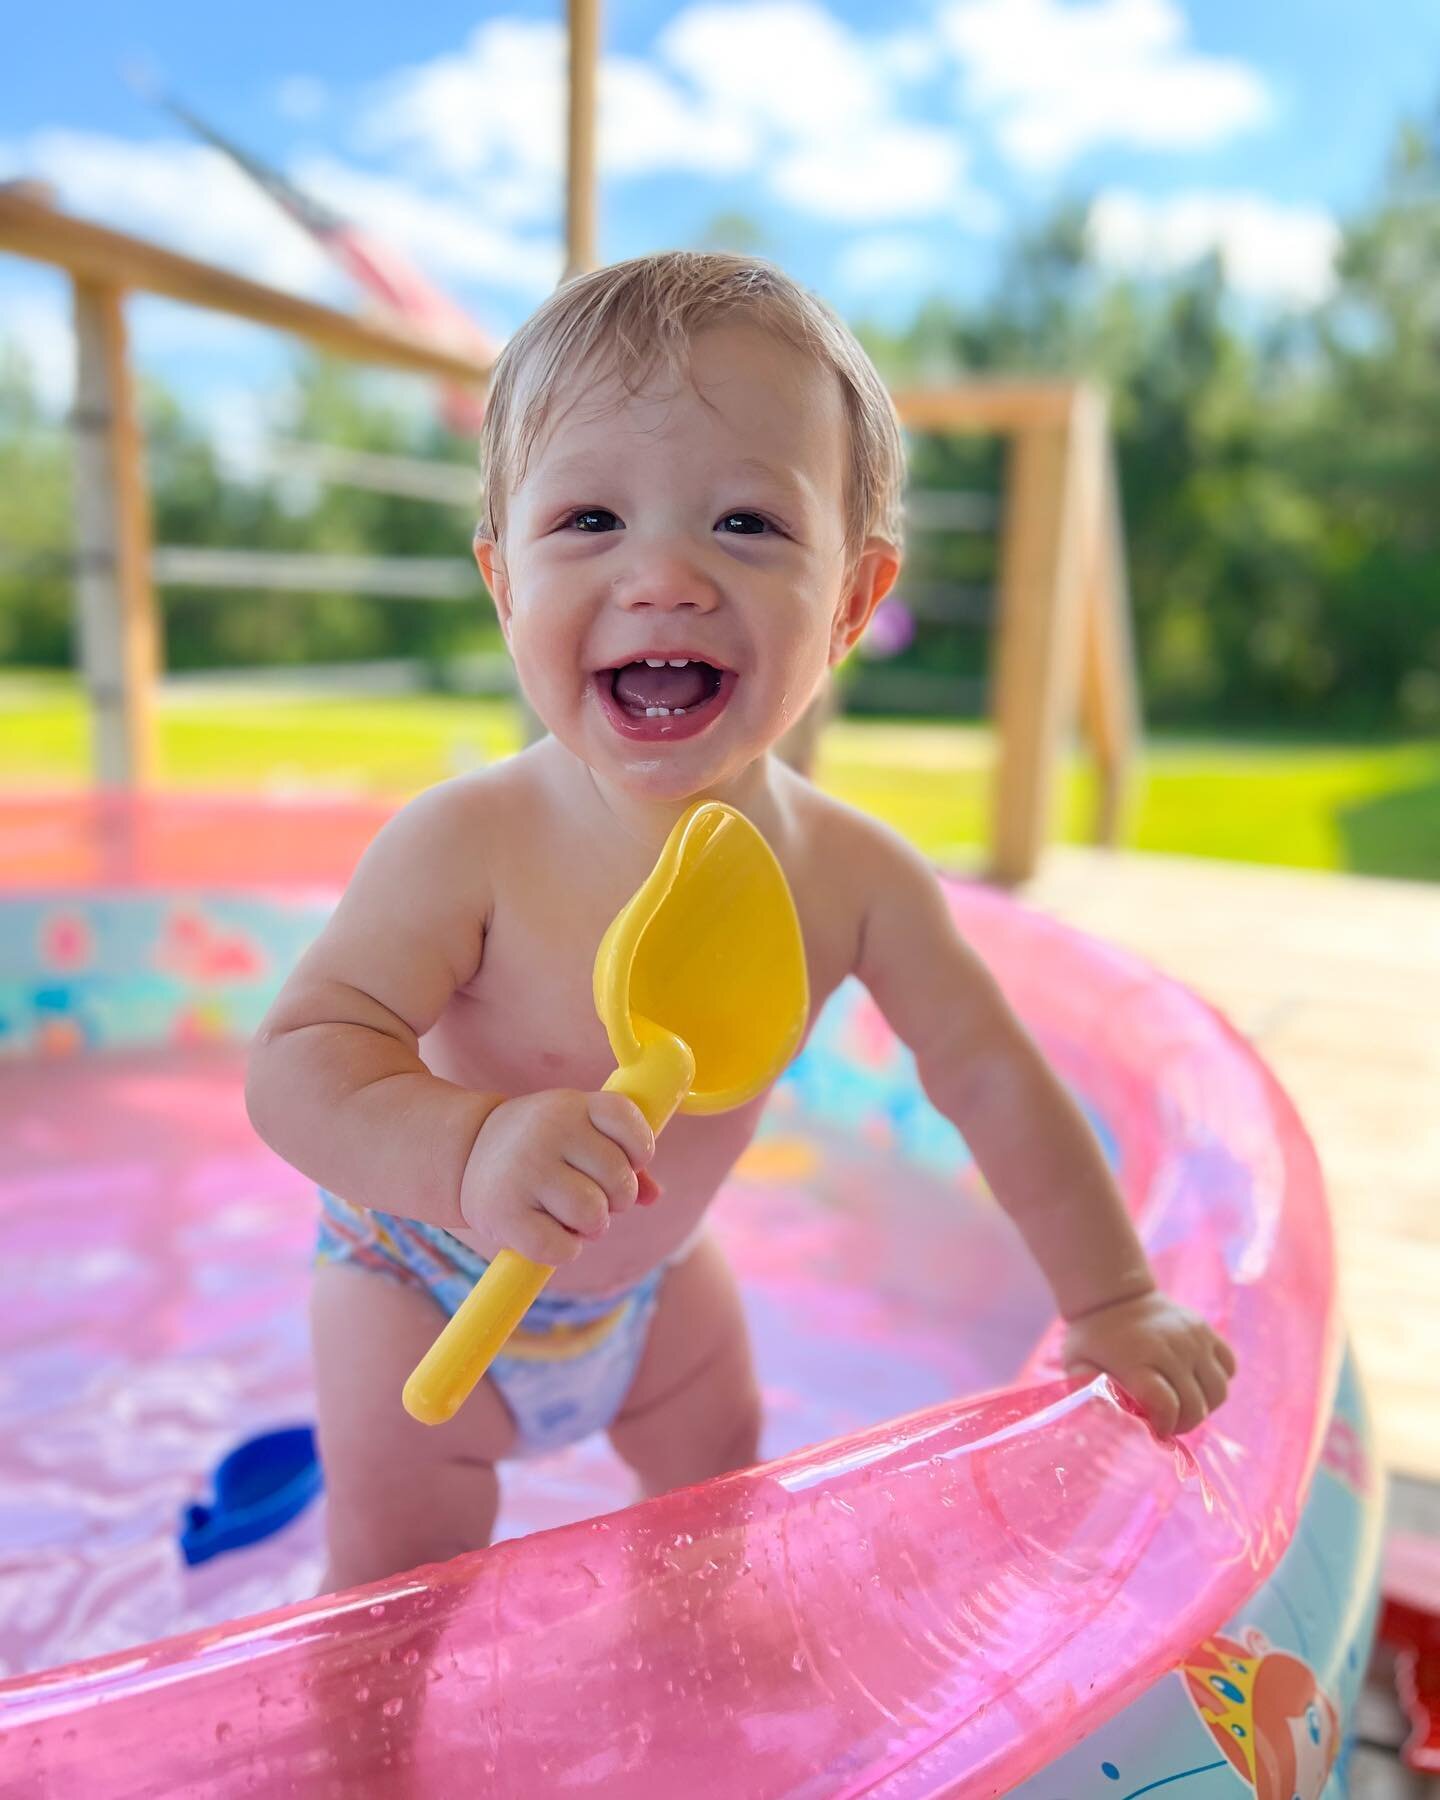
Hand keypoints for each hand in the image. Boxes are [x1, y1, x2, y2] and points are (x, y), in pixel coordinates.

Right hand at [459, 1090, 656, 1265]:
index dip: (640, 1148)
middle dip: (616, 1199)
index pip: (626, 1118)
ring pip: (594, 1215)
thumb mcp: (577, 1133)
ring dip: (592, 1227)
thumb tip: (654, 1195)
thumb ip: (622, 1157)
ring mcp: (525, 1170)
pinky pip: (562, 1248)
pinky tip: (550, 1232)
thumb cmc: (539, 1147)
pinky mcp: (505, 1212)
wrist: (465, 1153)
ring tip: (571, 1215)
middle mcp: (548, 1131)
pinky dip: (566, 1249)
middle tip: (593, 1196)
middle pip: (618, 1178)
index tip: (630, 1161)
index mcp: (571, 1105)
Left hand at [1062, 1289, 1236, 1435]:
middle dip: (1183, 1424)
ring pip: (1218, 1392)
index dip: (1164, 1426)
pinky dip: (1217, 1383)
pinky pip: (1229, 1368)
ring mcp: (1193, 1337)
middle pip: (1195, 1405)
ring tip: (1182, 1406)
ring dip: (1204, 1407)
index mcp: (1135, 1358)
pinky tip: (1195, 1383)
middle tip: (1167, 1423)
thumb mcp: (1077, 1364)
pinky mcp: (1207, 1331)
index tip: (1154, 1430)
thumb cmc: (1094, 1339)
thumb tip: (1106, 1417)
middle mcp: (1170, 1347)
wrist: (1115, 1297)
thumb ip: (1087, 1392)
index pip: (1165, 1404)